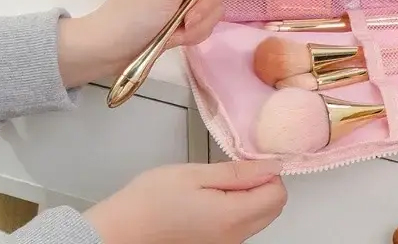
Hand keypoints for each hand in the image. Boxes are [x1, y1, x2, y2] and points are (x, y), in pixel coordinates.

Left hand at [58, 0, 239, 86]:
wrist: (107, 51)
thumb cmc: (133, 13)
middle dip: (208, 2)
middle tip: (190, 16)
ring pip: (213, 5)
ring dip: (200, 21)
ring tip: (178, 31)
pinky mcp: (182, 19)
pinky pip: (204, 22)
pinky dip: (193, 33)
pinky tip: (175, 39)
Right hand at [85, 160, 286, 243]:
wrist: (119, 233)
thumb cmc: (151, 200)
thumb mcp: (194, 174)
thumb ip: (236, 173)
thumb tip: (272, 166)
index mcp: (232, 217)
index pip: (278, 195)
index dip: (269, 172)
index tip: (248, 161)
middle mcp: (234, 238)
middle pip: (272, 209)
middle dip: (263, 184)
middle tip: (232, 170)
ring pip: (257, 218)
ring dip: (249, 197)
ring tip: (216, 183)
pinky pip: (240, 227)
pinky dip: (236, 209)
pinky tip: (210, 198)